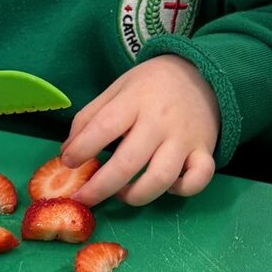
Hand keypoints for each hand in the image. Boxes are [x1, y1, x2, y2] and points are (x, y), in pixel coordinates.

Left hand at [60, 55, 218, 206]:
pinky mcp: (205, 151)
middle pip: (128, 164)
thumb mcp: (117, 89)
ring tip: (122, 193)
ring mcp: (185, 139)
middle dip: (99, 188)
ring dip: (136, 195)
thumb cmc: (150, 86)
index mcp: (136, 100)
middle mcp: (161, 122)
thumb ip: (89, 118)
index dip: (81, 150)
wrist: (200, 73)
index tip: (68, 162)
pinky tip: (166, 187)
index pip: (104, 128)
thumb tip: (67, 152)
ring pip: (161, 179)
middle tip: (83, 198)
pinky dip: (180, 190)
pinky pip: (197, 181)